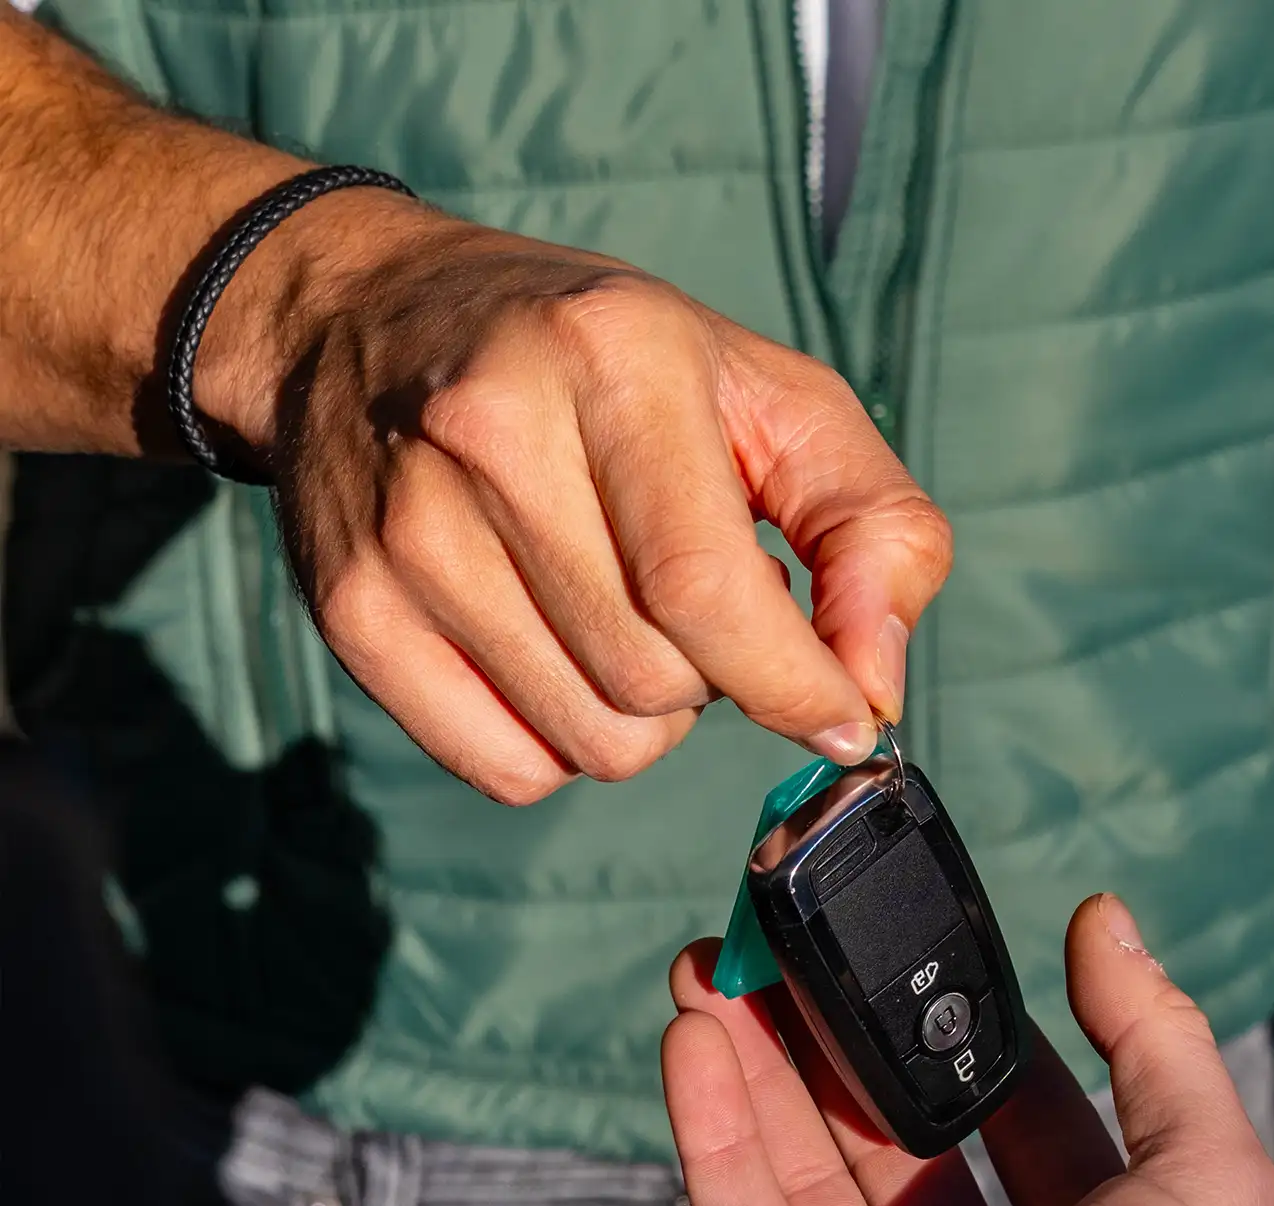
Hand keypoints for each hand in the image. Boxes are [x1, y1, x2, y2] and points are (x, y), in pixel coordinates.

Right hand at [196, 192, 950, 802]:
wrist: (366, 319)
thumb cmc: (607, 367)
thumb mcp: (771, 398)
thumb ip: (871, 531)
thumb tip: (869, 693)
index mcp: (614, 359)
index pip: (705, 591)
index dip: (792, 683)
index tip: (841, 719)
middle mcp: (491, 437)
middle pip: (653, 680)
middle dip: (713, 674)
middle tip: (690, 596)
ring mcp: (406, 531)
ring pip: (590, 740)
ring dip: (640, 712)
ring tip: (616, 608)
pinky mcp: (352, 610)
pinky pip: (506, 769)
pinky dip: (559, 741)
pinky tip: (551, 647)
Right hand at [661, 894, 1273, 1205]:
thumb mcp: (1204, 1178)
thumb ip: (1159, 1043)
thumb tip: (1104, 918)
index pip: (1006, 1109)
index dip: (961, 1026)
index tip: (913, 949)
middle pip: (885, 1127)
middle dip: (833, 1034)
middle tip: (783, 948)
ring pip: (800, 1162)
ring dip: (753, 1058)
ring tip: (711, 967)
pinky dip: (710, 1125)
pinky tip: (692, 1041)